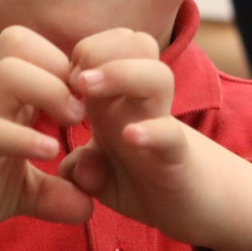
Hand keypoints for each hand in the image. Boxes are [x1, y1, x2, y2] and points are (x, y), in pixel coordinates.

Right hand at [0, 26, 93, 250]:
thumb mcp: (21, 192)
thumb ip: (56, 193)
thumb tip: (91, 206)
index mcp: (7, 99)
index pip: (38, 48)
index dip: (73, 65)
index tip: (95, 103)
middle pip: (21, 41)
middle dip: (63, 68)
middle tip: (85, 110)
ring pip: (10, 71)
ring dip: (49, 92)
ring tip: (71, 126)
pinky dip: (25, 139)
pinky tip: (49, 154)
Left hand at [58, 30, 251, 250]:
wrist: (192, 207)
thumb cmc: (141, 182)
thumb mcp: (100, 179)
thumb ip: (80, 170)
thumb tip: (74, 168)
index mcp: (117, 101)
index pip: (105, 47)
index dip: (79, 55)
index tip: (59, 83)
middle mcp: (141, 105)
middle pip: (136, 42)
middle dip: (98, 50)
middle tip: (74, 81)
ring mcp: (162, 126)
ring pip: (156, 75)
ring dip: (119, 73)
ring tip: (86, 90)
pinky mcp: (178, 157)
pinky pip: (170, 134)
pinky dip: (150, 132)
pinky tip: (128, 137)